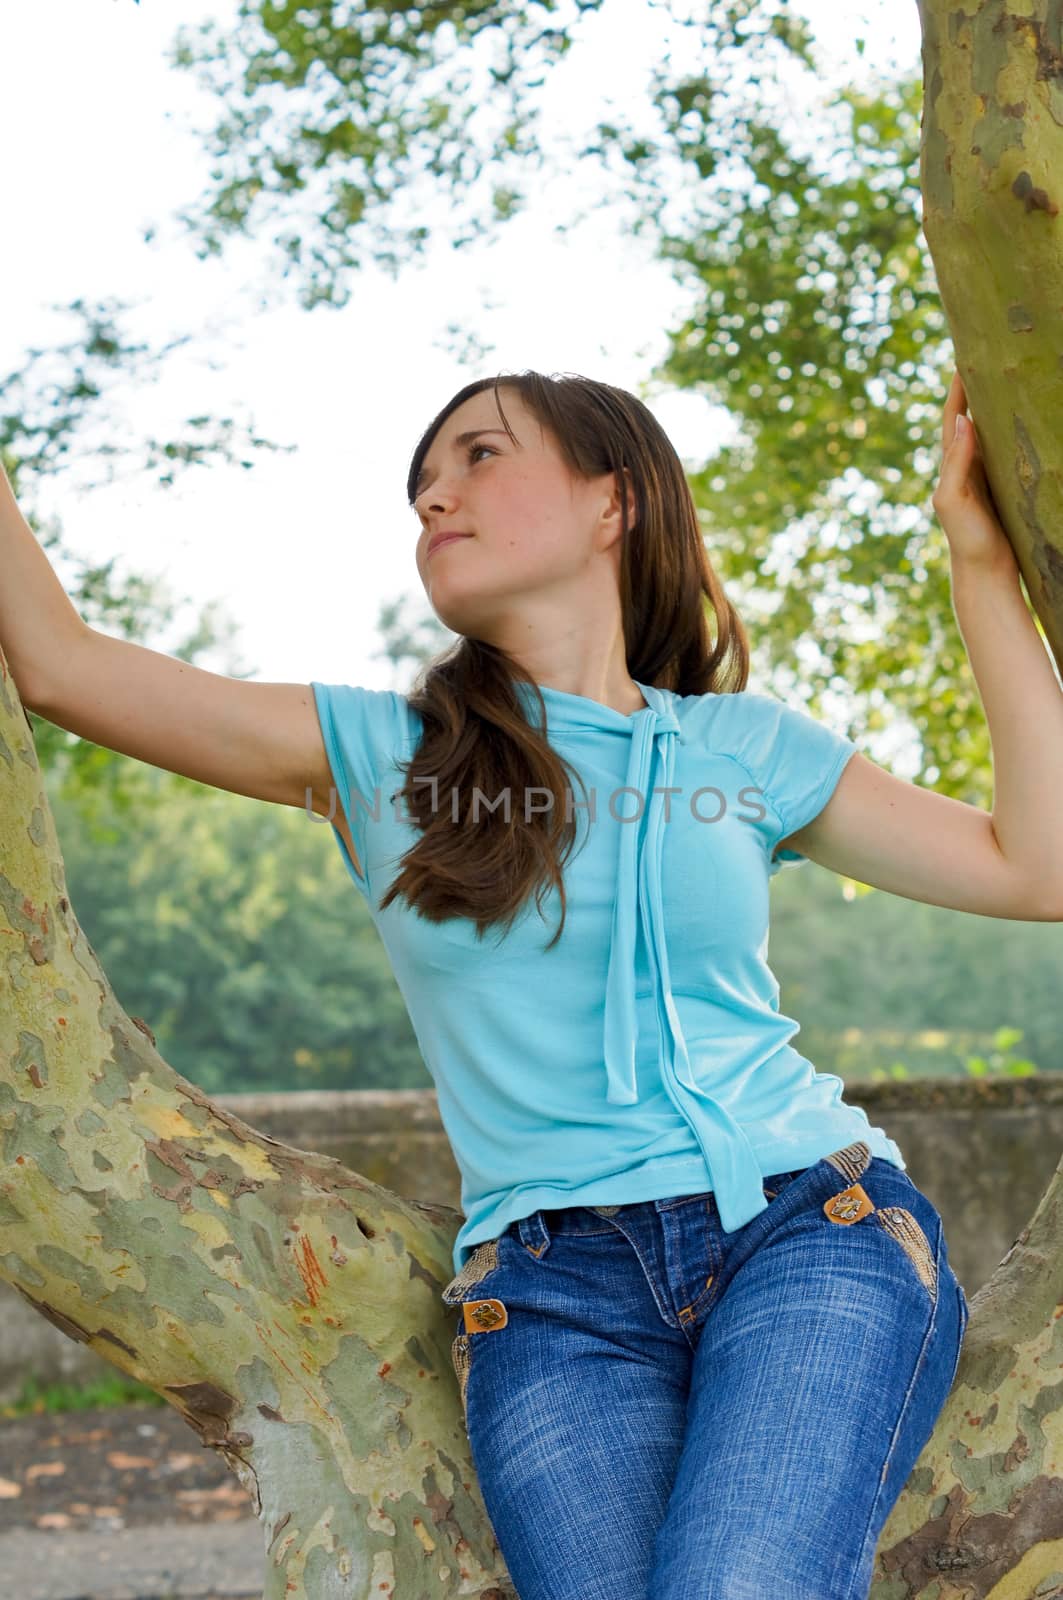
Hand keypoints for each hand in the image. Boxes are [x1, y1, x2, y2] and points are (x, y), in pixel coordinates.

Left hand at [933, 371, 1019, 577]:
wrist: (984, 571)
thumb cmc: (967, 539)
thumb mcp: (954, 501)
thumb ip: (955, 463)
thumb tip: (961, 420)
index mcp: (951, 464)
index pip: (953, 416)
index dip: (957, 387)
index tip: (964, 355)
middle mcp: (966, 464)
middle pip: (971, 415)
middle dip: (977, 386)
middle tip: (990, 354)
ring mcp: (984, 473)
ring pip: (990, 429)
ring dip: (996, 404)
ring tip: (1009, 374)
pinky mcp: (1002, 484)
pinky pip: (1006, 447)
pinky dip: (1011, 428)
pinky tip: (1025, 416)